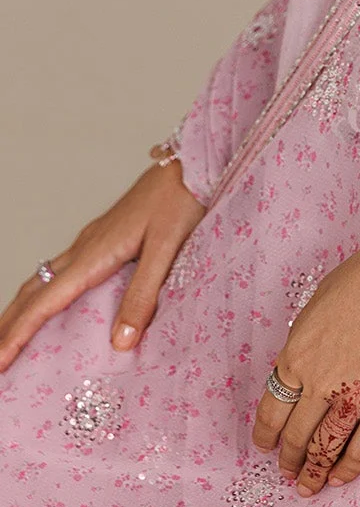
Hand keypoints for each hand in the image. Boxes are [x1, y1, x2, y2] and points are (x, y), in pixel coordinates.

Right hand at [0, 160, 205, 372]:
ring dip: (19, 310)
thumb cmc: (182, 200)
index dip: (18, 335)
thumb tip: (120, 343)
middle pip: (32, 292)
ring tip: (6, 337)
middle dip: (7, 326)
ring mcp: (91, 241)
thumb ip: (143, 295)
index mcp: (94, 254)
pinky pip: (59, 270)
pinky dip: (40, 294)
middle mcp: (85, 247)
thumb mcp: (167, 249)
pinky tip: (48, 304)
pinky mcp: (102, 237)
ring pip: (42, 279)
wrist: (193, 164)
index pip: (45, 303)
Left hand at [251, 228, 359, 496]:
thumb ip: (308, 338)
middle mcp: (319, 382)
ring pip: (326, 447)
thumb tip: (305, 361)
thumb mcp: (323, 300)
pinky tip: (341, 478)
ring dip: (314, 472)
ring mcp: (354, 396)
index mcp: (298, 352)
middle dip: (290, 459)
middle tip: (288, 472)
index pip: (272, 407)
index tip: (267, 446)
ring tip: (309, 487)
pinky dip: (349, 468)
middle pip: (297, 434)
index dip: (267, 433)